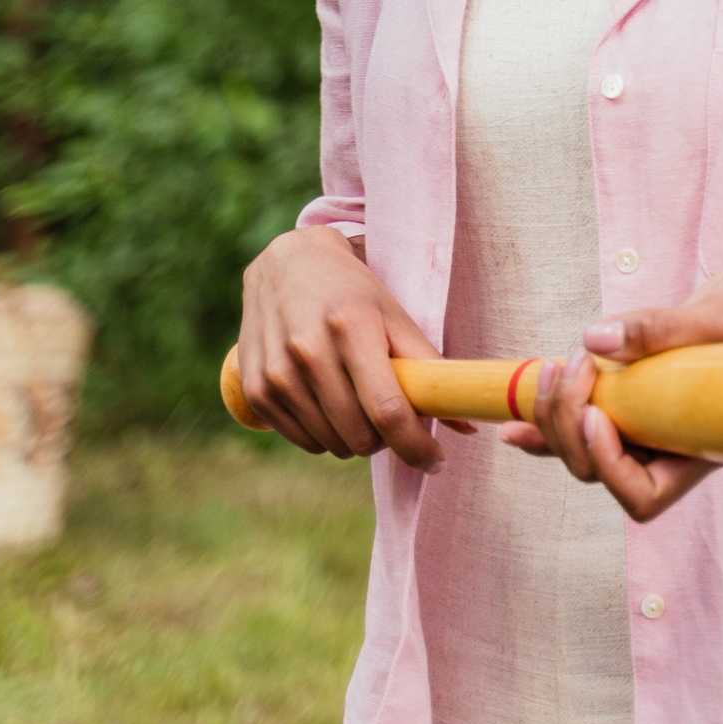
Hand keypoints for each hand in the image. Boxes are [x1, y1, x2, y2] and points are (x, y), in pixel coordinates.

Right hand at [238, 226, 460, 471]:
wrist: (287, 264)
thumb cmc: (351, 292)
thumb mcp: (393, 316)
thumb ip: (429, 369)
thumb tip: (467, 426)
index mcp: (351, 327)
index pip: (387, 409)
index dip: (416, 445)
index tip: (436, 459)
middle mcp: (308, 351)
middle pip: (360, 435)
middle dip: (386, 440)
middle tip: (392, 417)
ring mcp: (277, 372)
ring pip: (331, 444)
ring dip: (355, 439)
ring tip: (359, 405)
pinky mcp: (255, 390)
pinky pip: (302, 441)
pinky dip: (324, 436)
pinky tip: (329, 405)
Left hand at [498, 255, 722, 523]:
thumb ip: (663, 330)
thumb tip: (597, 337)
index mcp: (702, 448)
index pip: (641, 496)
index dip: (608, 466)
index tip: (599, 413)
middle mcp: (673, 445)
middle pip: (600, 471)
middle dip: (567, 428)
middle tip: (568, 367)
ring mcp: (653, 422)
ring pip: (586, 448)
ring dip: (554, 416)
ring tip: (550, 369)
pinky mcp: (640, 394)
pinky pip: (588, 418)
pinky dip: (550, 419)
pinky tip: (516, 420)